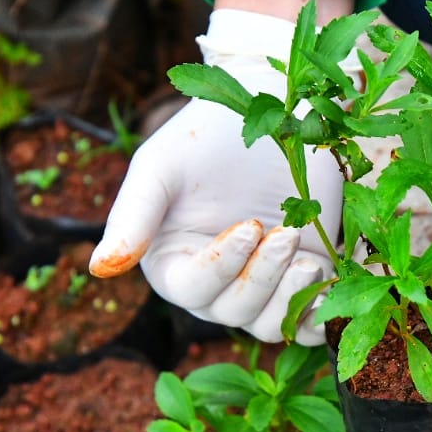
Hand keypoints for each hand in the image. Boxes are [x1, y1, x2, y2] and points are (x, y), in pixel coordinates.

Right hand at [89, 9, 343, 344]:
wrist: (273, 107)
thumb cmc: (207, 134)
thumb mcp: (161, 167)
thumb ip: (132, 216)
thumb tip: (100, 269)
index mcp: (173, 261)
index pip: (193, 289)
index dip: (222, 267)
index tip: (248, 226)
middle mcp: (215, 282)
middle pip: (233, 312)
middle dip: (263, 278)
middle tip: (286, 235)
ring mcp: (262, 282)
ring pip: (270, 324)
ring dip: (292, 299)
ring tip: (310, 260)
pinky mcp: (304, 275)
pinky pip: (312, 321)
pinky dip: (321, 313)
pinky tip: (331, 283)